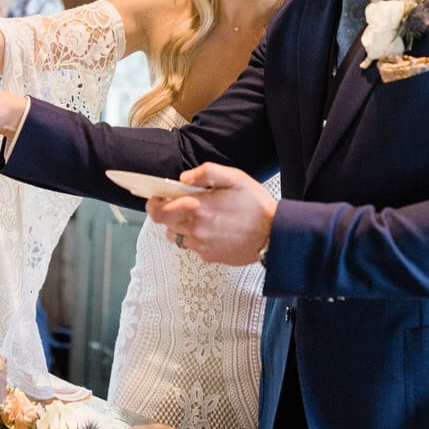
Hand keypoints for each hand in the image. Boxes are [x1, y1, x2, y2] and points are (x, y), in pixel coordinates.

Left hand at [145, 162, 275, 265]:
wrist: (274, 234)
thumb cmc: (256, 205)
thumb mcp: (234, 178)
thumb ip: (205, 172)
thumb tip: (184, 178)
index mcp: (197, 207)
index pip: (159, 211)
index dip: (154, 204)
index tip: (157, 199)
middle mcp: (195, 229)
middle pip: (165, 224)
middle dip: (168, 214)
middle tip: (180, 206)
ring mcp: (201, 245)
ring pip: (178, 237)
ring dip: (181, 226)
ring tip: (200, 218)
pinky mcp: (210, 256)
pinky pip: (193, 247)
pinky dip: (196, 238)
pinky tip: (212, 229)